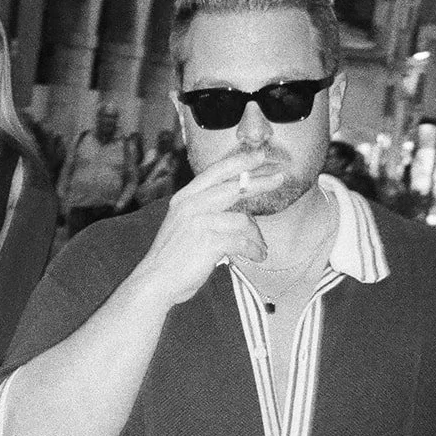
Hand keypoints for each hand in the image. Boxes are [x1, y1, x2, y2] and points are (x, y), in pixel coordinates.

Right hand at [134, 149, 284, 307]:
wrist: (156, 280)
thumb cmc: (172, 256)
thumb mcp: (182, 223)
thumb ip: (203, 210)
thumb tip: (237, 211)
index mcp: (185, 197)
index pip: (216, 171)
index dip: (239, 161)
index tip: (258, 155)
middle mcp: (191, 205)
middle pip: (234, 186)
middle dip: (260, 181)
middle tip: (280, 177)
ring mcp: (200, 222)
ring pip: (243, 220)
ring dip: (257, 236)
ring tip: (261, 248)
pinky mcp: (210, 241)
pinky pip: (243, 242)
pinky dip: (254, 250)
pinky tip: (257, 256)